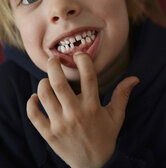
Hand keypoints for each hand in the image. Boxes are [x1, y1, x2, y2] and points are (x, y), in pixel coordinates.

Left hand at [27, 53, 138, 167]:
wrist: (93, 165)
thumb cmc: (105, 136)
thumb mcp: (116, 116)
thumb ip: (122, 95)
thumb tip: (134, 78)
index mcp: (93, 107)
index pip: (88, 77)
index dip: (83, 61)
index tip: (79, 55)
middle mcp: (75, 114)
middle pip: (59, 83)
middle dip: (54, 66)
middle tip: (53, 59)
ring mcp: (60, 124)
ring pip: (44, 96)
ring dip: (43, 83)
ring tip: (47, 80)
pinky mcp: (49, 134)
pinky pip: (34, 115)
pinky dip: (31, 102)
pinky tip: (35, 97)